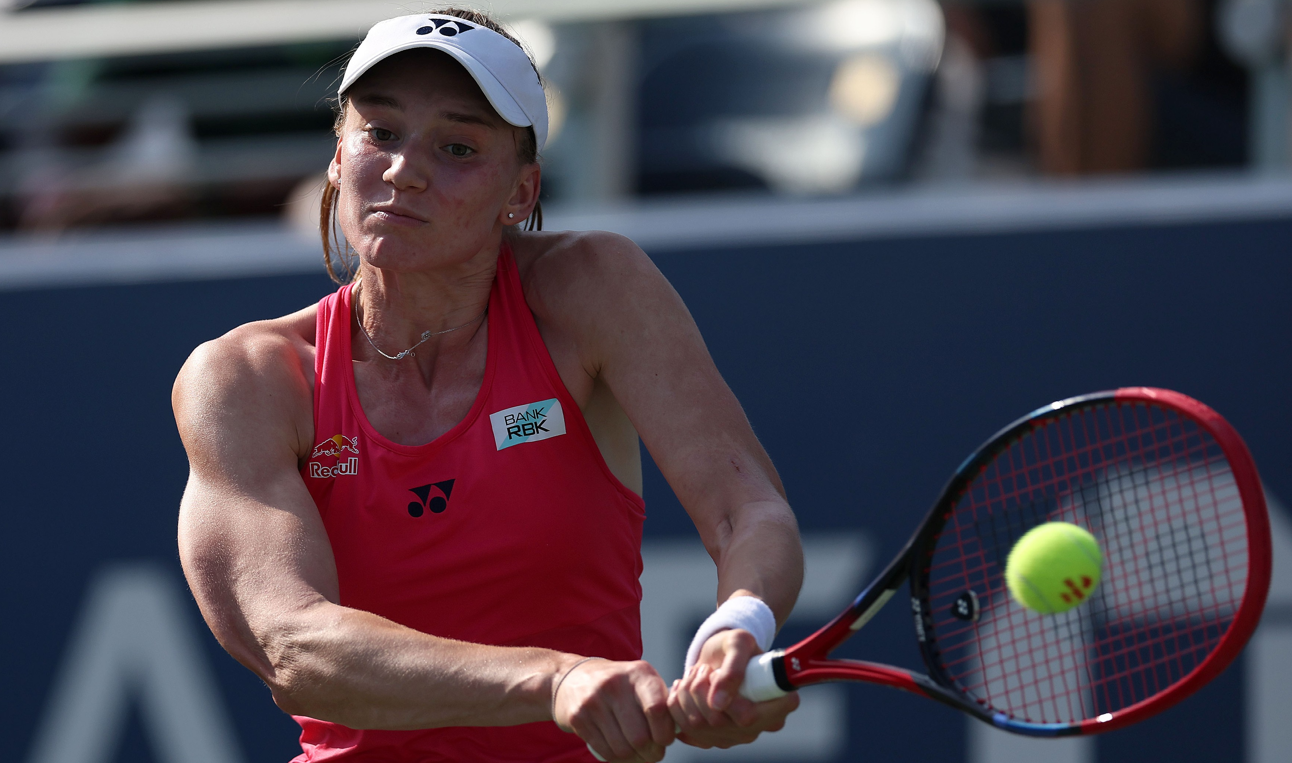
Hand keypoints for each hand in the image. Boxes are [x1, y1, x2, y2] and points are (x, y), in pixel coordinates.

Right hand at [551, 658, 675, 761]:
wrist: (572, 678)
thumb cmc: (619, 685)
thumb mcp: (641, 682)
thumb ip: (661, 702)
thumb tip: (678, 731)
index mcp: (639, 673)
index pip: (657, 710)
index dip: (665, 733)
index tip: (666, 740)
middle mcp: (615, 684)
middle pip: (640, 737)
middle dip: (652, 753)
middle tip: (654, 753)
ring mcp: (594, 700)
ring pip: (622, 748)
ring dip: (635, 759)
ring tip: (639, 755)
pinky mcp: (578, 717)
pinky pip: (604, 751)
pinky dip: (617, 759)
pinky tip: (621, 754)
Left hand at [668, 629, 799, 748]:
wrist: (721, 655)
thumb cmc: (735, 645)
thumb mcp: (738, 642)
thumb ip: (733, 670)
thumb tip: (717, 704)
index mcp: (781, 703)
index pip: (748, 717)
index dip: (726, 697)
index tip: (715, 673)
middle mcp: (764, 725)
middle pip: (718, 723)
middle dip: (699, 690)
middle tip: (702, 669)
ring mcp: (740, 735)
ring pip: (699, 727)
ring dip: (686, 695)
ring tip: (693, 676)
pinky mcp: (717, 739)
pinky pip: (687, 731)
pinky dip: (678, 706)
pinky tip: (685, 691)